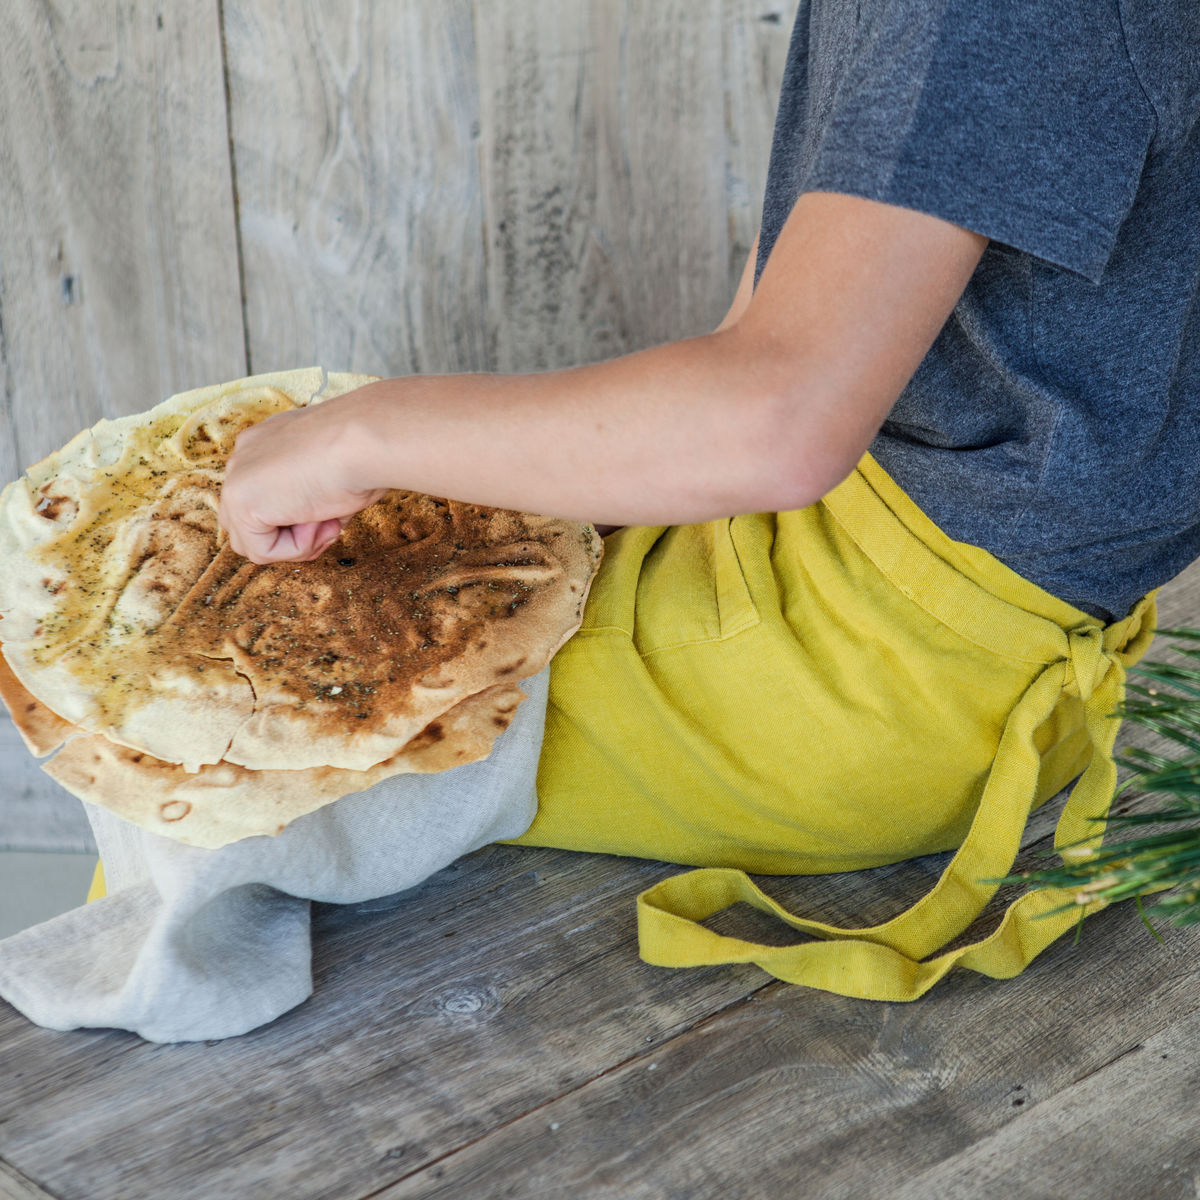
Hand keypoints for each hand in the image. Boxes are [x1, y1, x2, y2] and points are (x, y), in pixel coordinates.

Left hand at [217, 395, 386, 563]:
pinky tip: (317, 521)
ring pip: (254, 541)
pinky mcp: (240, 501)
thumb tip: (315, 527)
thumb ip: (314, 501)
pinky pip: (262, 550)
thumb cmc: (363, 452)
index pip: (268, 498)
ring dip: (295, 543)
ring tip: (326, 522)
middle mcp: (246, 457)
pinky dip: (296, 547)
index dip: (300, 521)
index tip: (334, 515)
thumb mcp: (333, 475)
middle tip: (330, 525)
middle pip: (253, 523)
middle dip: (292, 537)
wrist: (365, 443)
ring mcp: (238, 478)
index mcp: (268, 445)